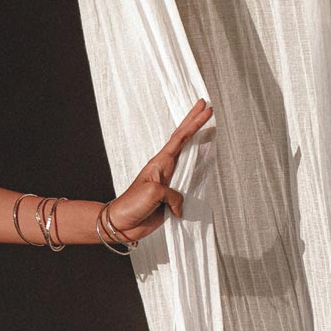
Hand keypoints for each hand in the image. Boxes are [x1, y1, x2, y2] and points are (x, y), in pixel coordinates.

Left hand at [107, 98, 212, 242]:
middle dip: (194, 122)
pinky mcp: (171, 196)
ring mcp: (169, 181)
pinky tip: (205, 165)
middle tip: (206, 106)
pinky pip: (190, 181)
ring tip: (209, 130)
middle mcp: (165, 168)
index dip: (193, 123)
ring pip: (189, 158)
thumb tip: (181, 204)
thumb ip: (174, 194)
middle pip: (183, 139)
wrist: (121, 223)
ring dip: (199, 143)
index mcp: (159, 163)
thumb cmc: (132, 204)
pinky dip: (199, 171)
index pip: (180, 138)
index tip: (205, 109)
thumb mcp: (154, 193)